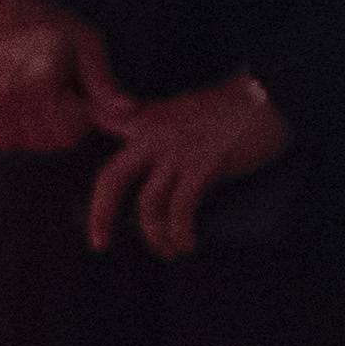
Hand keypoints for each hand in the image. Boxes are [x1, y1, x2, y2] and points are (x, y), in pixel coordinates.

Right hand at [0, 0, 135, 158]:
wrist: (0, 9)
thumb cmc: (50, 25)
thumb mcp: (86, 44)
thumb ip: (105, 83)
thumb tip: (129, 111)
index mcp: (40, 80)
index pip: (69, 132)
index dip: (80, 116)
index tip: (76, 93)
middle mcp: (8, 94)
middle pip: (46, 140)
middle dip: (59, 123)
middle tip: (58, 93)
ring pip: (23, 142)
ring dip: (36, 127)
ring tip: (39, 95)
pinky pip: (1, 138)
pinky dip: (14, 126)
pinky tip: (19, 101)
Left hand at [82, 75, 291, 258]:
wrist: (268, 96)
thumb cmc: (232, 108)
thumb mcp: (184, 110)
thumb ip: (162, 133)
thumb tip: (157, 176)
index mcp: (146, 121)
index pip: (101, 128)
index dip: (82, 146)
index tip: (76, 163)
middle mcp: (154, 135)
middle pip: (111, 179)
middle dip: (100, 215)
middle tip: (98, 242)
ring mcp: (177, 150)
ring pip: (148, 204)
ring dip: (155, 236)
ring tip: (168, 250)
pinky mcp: (204, 164)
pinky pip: (181, 208)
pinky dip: (180, 232)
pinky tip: (186, 243)